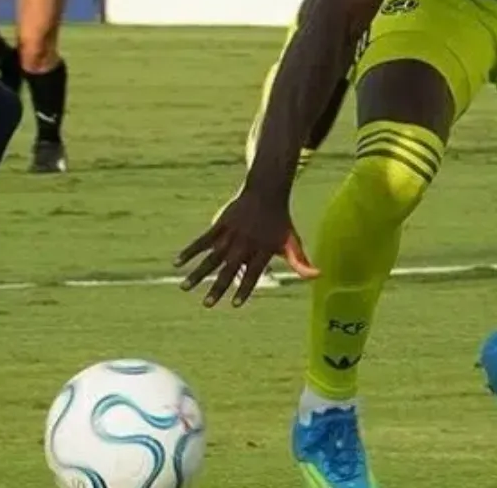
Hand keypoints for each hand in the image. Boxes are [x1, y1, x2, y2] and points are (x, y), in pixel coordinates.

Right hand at [176, 189, 312, 307]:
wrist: (266, 192)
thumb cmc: (280, 221)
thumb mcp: (292, 241)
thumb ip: (300, 261)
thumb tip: (318, 276)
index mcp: (262, 250)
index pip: (253, 273)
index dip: (245, 288)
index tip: (236, 304)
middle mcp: (245, 244)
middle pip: (229, 269)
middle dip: (218, 287)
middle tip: (207, 304)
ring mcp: (230, 234)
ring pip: (211, 257)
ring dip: (198, 273)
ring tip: (184, 288)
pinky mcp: (220, 224)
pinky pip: (202, 240)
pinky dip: (190, 251)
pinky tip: (178, 262)